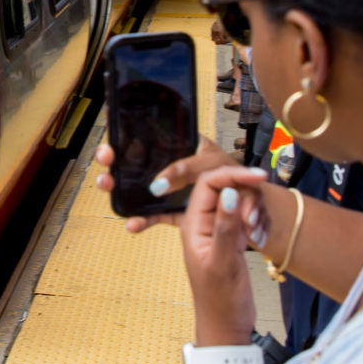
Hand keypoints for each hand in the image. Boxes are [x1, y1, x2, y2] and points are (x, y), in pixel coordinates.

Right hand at [94, 136, 238, 231]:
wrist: (257, 212)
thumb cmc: (240, 178)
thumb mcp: (213, 165)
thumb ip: (188, 171)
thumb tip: (156, 186)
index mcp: (183, 146)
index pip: (147, 137)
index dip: (124, 142)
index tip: (110, 151)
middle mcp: (174, 166)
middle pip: (136, 164)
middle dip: (116, 169)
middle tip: (105, 175)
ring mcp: (175, 190)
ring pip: (142, 190)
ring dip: (123, 193)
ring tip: (111, 198)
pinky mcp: (178, 211)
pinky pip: (157, 214)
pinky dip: (145, 221)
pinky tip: (133, 226)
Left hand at [182, 165, 272, 344]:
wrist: (227, 327)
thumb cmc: (219, 302)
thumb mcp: (222, 264)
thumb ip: (224, 227)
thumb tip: (228, 193)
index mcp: (193, 225)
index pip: (208, 184)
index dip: (232, 174)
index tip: (259, 176)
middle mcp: (203, 224)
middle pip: (223, 187)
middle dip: (245, 194)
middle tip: (255, 219)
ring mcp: (218, 230)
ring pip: (237, 201)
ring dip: (252, 210)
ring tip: (255, 234)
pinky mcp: (232, 239)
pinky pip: (244, 216)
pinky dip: (256, 220)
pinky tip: (259, 238)